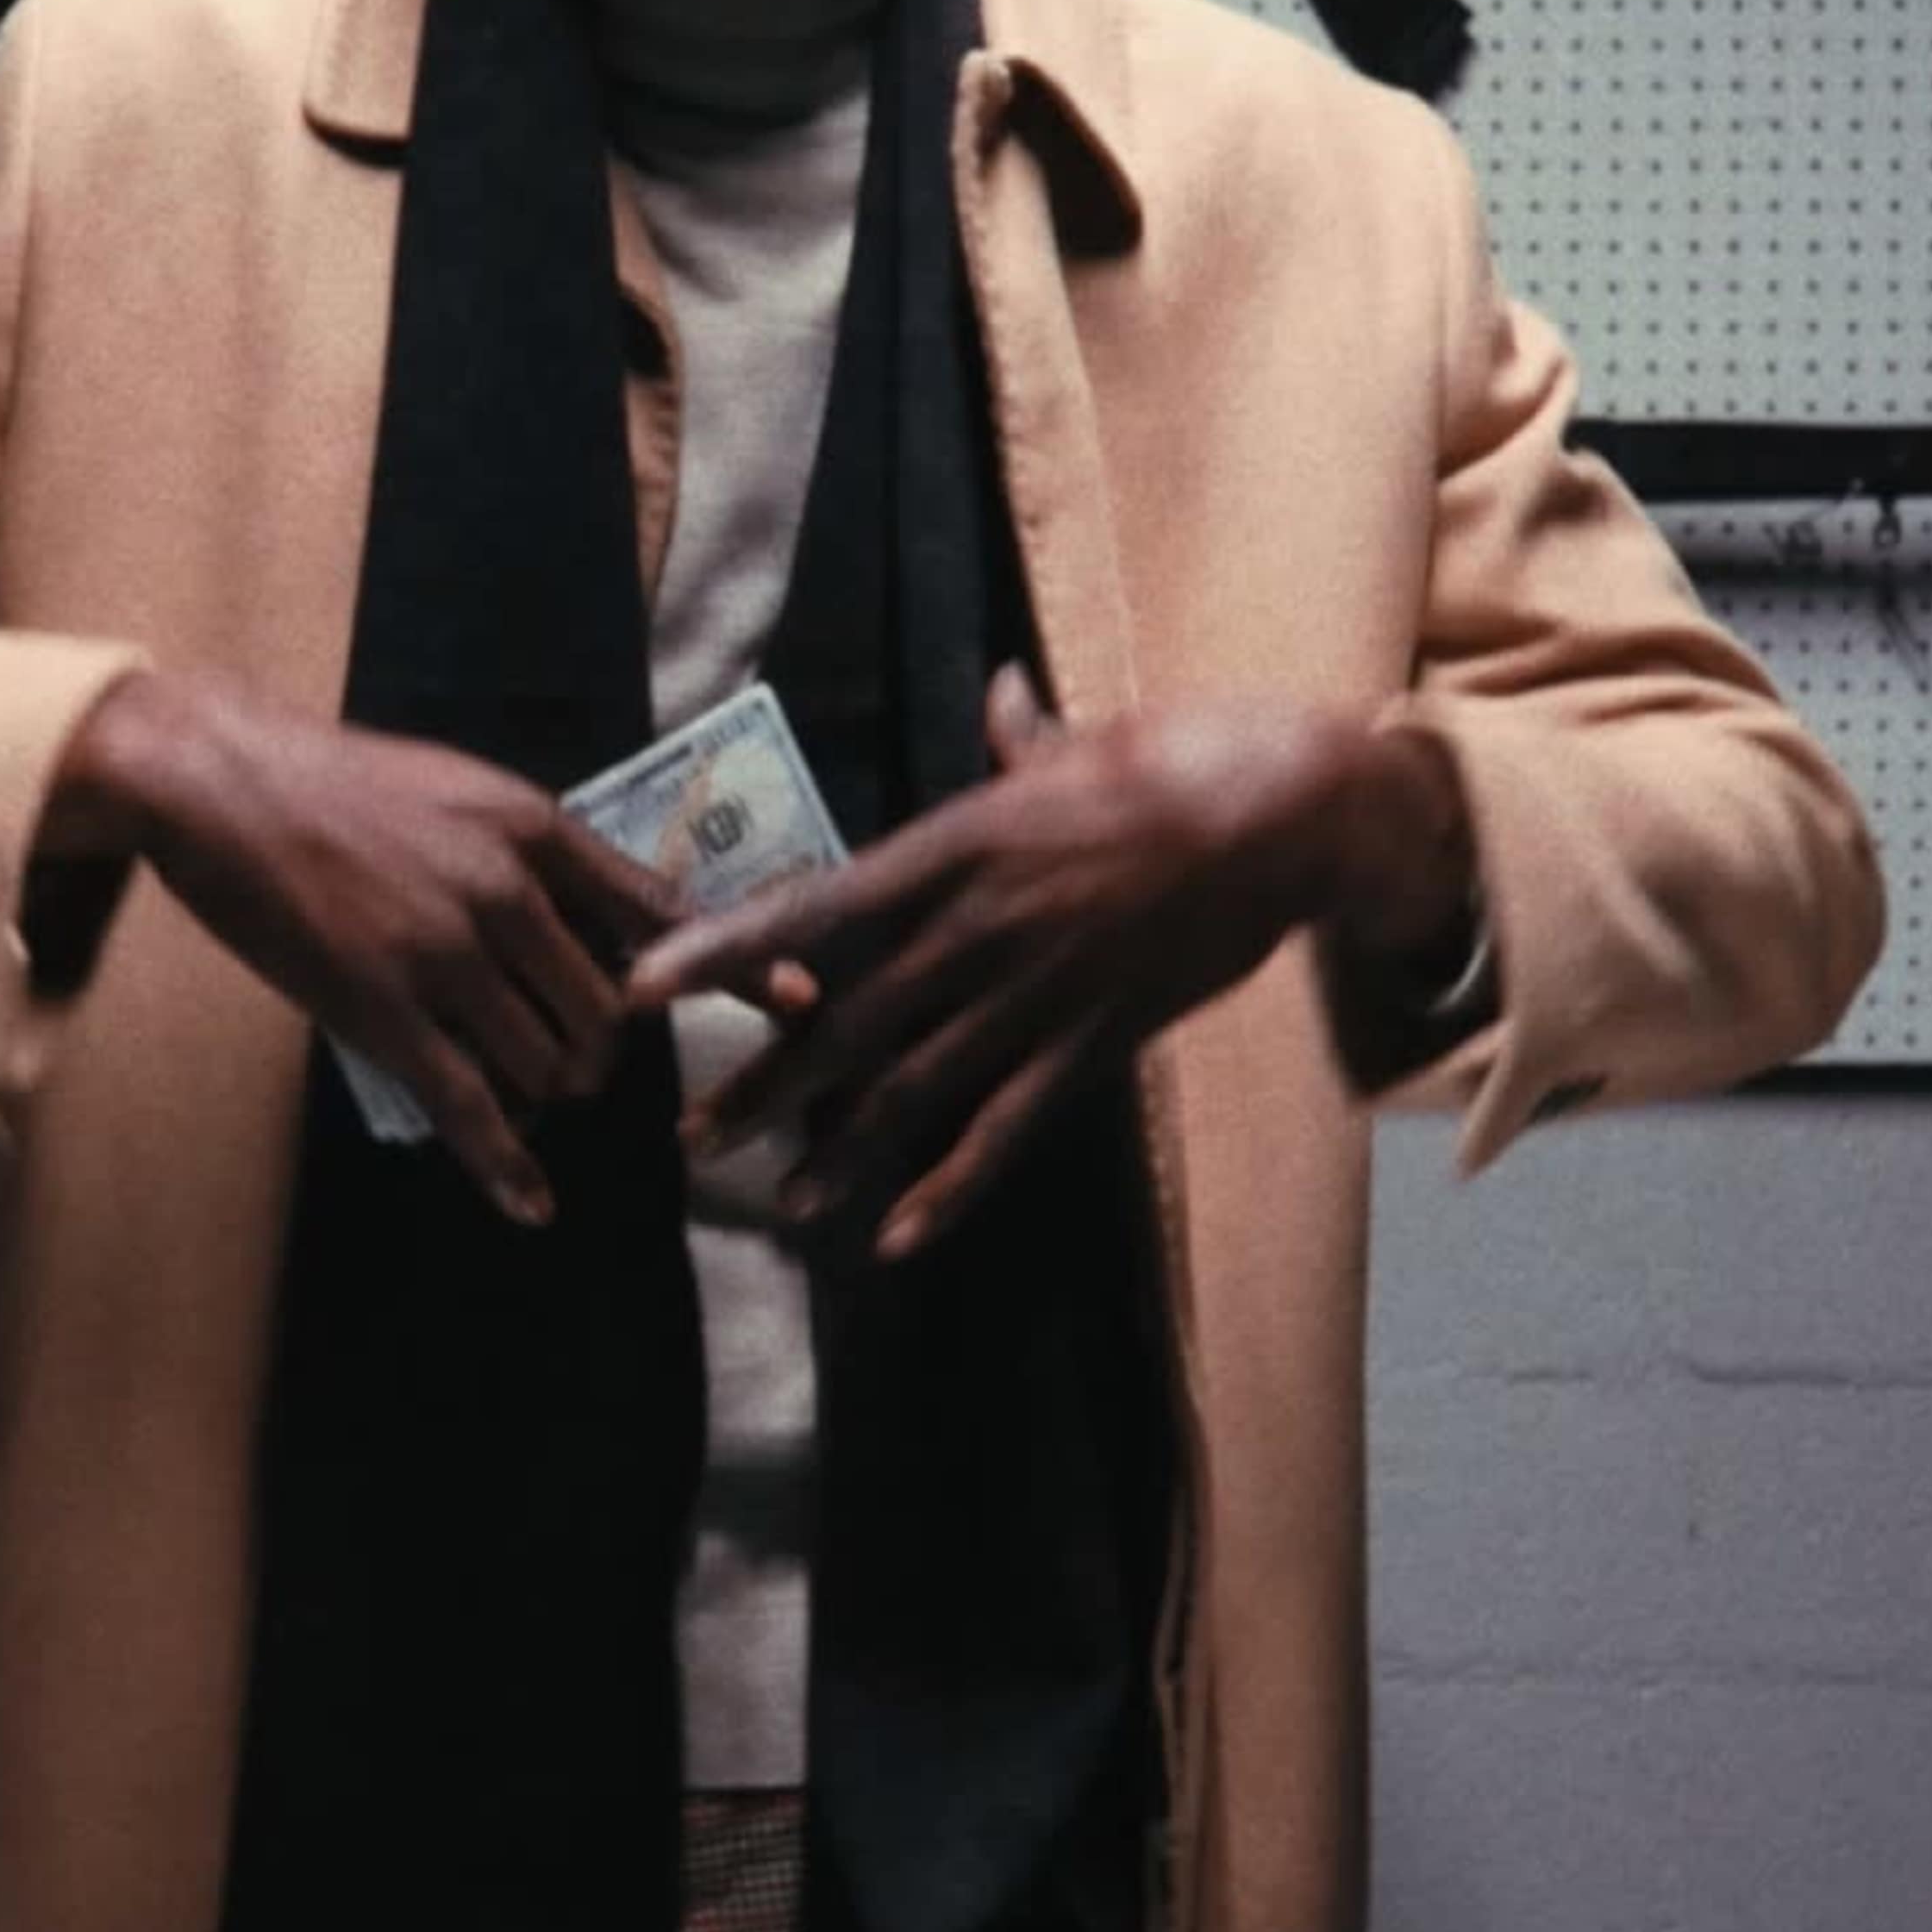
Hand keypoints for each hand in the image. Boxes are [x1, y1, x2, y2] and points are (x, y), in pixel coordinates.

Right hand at [45, 663, 674, 1226]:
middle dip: (599, 1050)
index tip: (765, 1004)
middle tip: (571, 1057)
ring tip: (518, 1091)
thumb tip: (603, 910)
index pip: (657, 914)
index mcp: (533, 830)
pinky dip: (507, 1165)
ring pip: (547, 1066)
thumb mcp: (464, 785)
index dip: (714, 970)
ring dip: (544, 1092)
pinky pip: (468, 1107)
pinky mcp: (384, 1013)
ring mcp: (446, 957)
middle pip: (607, 1012)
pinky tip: (531, 1205)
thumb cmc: (336, 781)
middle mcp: (506, 893)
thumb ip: (536, 847)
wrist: (222, 782)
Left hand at [624, 671, 1472, 1261]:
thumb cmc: (1185, 759)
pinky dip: (953, 1188)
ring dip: (839, 1152)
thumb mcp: (1086, 743)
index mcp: (955, 846)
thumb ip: (1025, 738)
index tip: (644, 983)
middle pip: (847, 1020)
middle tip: (690, 1137)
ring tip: (778, 1205)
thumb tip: (1003, 694)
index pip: (812, 909)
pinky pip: (1008, 1128)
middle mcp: (978, 928)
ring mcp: (1035, 993)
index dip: (721, 951)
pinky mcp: (1094, 1042)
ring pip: (914, 1087)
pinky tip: (900, 1238)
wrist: (1287, 815)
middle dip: (763, 1085)